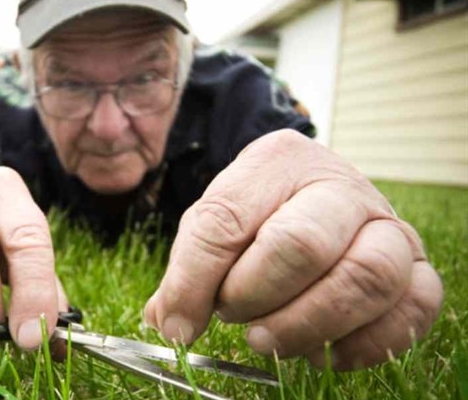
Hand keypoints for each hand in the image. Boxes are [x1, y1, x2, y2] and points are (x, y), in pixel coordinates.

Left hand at [143, 130, 442, 369]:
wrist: (316, 194)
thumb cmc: (260, 213)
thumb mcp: (214, 223)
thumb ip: (188, 271)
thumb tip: (171, 324)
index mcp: (278, 161)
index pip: (226, 221)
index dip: (195, 281)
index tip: (179, 322)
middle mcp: (341, 186)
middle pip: (303, 245)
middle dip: (256, 295)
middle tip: (234, 316)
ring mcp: (387, 226)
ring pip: (366, 278)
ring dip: (308, 324)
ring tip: (269, 339)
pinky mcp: (415, 268)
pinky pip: (412, 309)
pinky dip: (367, 343)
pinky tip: (323, 353)